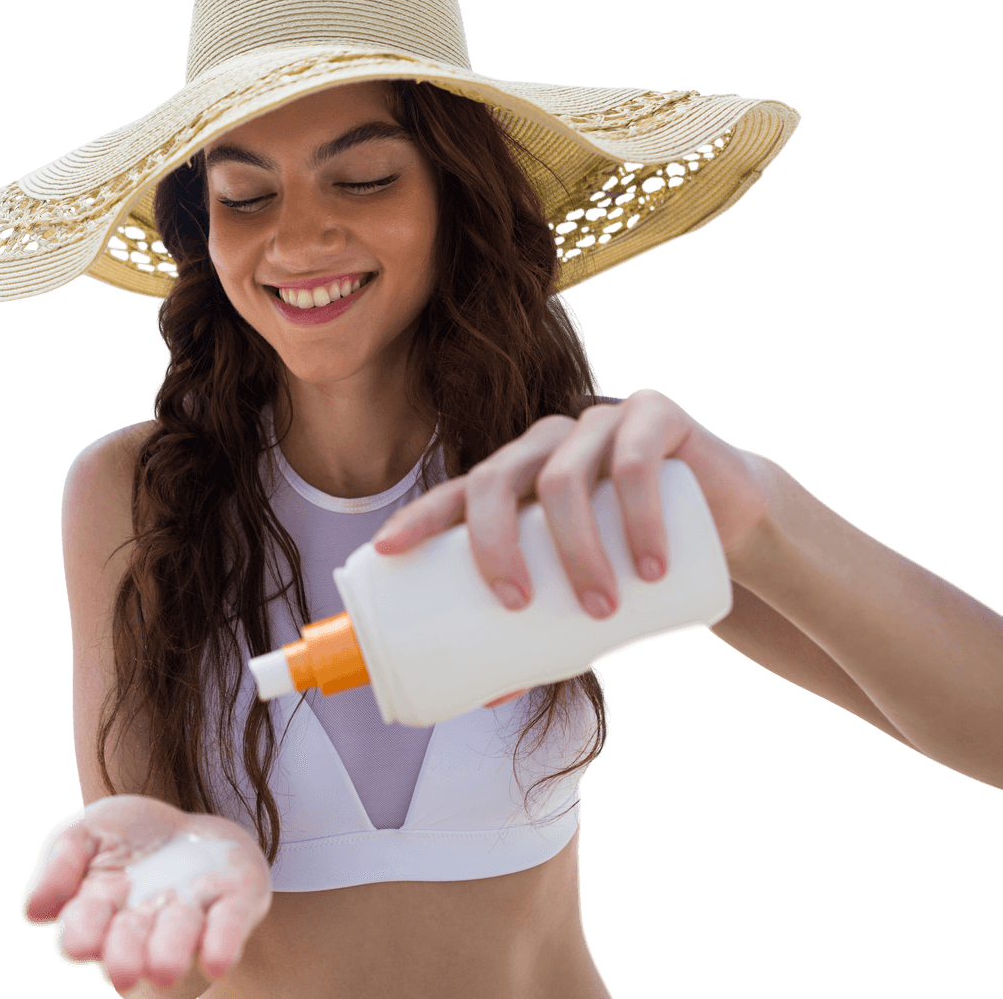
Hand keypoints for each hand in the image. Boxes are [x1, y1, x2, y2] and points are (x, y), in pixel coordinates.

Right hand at [21, 795, 271, 992]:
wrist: (190, 830)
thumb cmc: (127, 839)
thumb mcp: (85, 832)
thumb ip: (59, 863)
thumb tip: (34, 911)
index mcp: (97, 913)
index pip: (83, 931)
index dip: (84, 934)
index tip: (83, 941)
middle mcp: (142, 926)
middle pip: (130, 944)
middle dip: (126, 955)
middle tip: (126, 971)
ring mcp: (189, 916)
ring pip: (179, 936)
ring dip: (172, 950)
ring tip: (166, 967)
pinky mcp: (233, 906)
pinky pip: (228, 926)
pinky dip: (222, 943)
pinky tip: (218, 960)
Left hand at [372, 389, 772, 704]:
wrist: (725, 522)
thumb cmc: (633, 560)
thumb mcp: (582, 593)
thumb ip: (543, 631)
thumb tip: (487, 698)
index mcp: (520, 476)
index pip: (459, 490)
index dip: (419, 516)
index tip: (388, 551)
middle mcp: (549, 443)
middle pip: (498, 478)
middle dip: (494, 544)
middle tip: (517, 606)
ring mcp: (600, 423)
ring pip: (566, 477)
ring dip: (578, 550)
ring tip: (603, 611)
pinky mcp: (656, 417)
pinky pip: (635, 461)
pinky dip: (639, 517)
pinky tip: (651, 566)